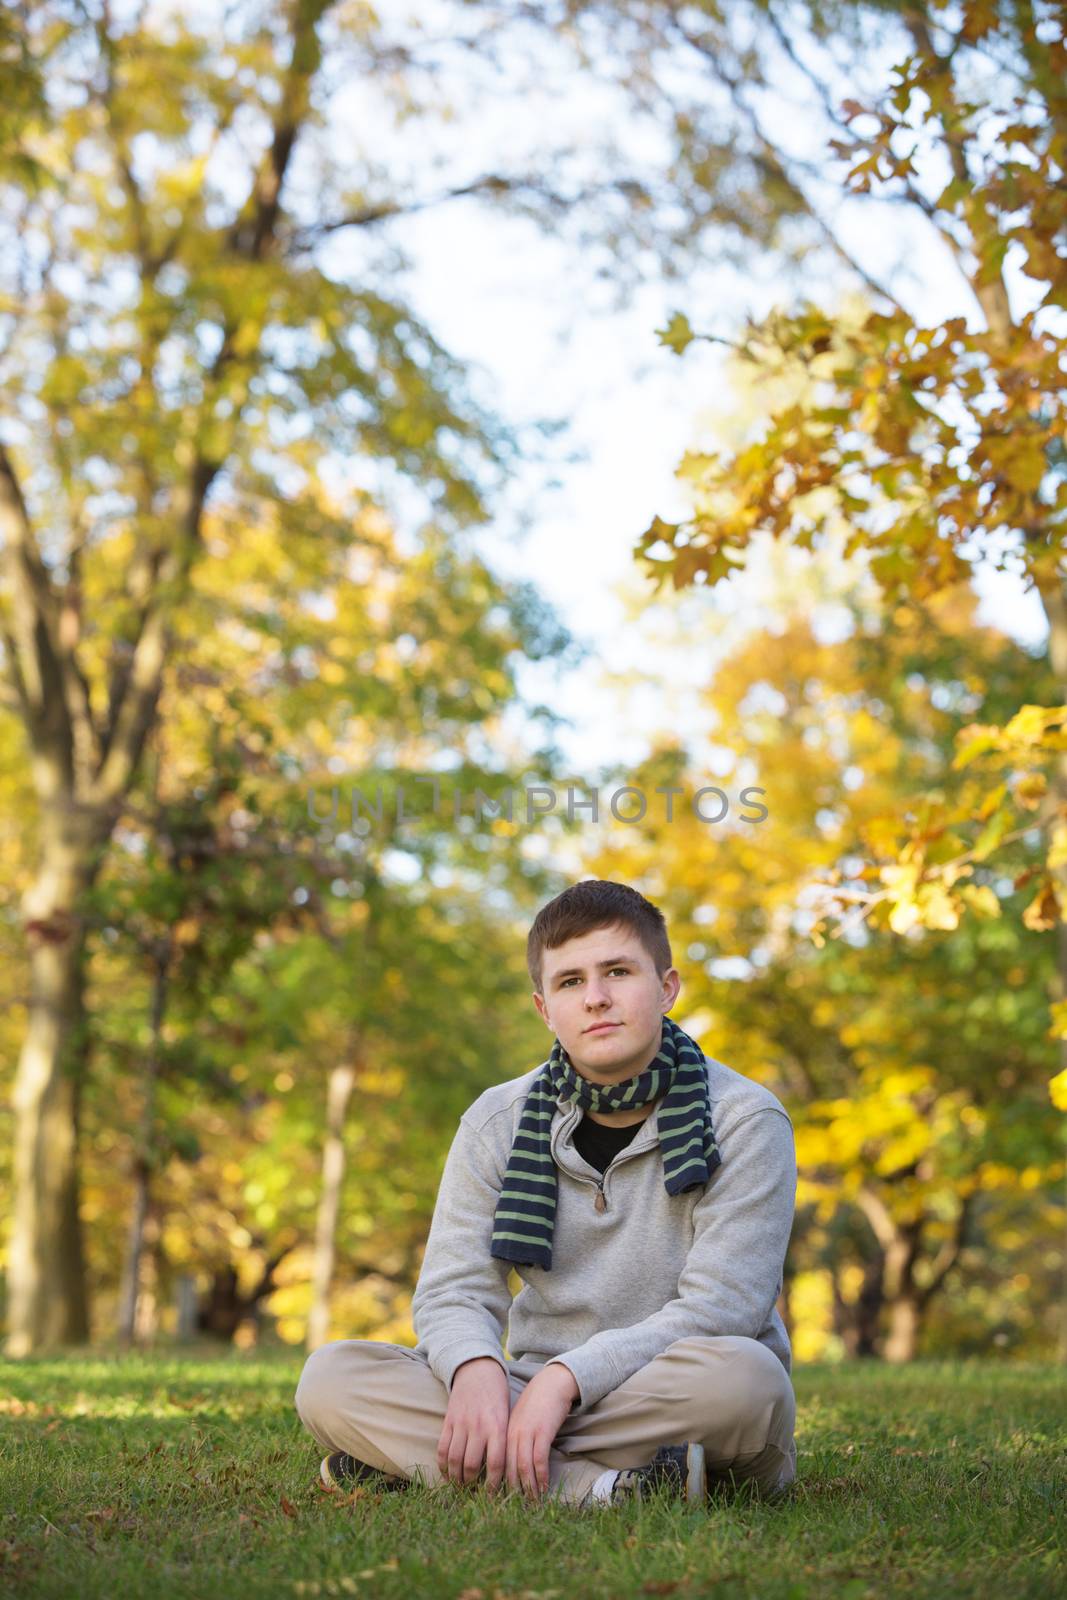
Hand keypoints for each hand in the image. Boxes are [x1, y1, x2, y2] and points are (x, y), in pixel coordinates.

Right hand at [437, 1356, 510, 1491]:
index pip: (495, 1464)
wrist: (478, 1370)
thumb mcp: (507, 1416)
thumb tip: (505, 1472)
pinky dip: (443, 1466)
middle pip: (471, 1466)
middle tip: (473, 1494)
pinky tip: (447, 1474)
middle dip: (471, 1485)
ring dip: (456, 1478)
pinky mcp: (448, 1421)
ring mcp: (461, 1423)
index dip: (493, 1485)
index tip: (492, 1497)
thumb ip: (503, 1441)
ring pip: (454, 1460)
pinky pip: (442, 1448)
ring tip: (460, 1487)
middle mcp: (479, 1427)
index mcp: (498, 1427)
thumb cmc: (497, 1396)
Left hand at [505, 1363, 579, 1500]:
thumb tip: (511, 1465)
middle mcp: (512, 1434)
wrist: (551, 1383)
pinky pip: (539, 1460)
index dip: (497, 1482)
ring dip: (527, 1488)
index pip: (496, 1463)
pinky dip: (541, 1476)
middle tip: (513, 1507)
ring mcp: (526, 1433)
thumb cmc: (537, 1404)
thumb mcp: (519, 1422)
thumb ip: (513, 1440)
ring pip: (522, 1467)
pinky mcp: (542, 1432)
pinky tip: (543, 1488)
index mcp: (504, 1432)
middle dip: (510, 1490)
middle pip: (507, 1468)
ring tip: (530, 1502)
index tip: (498, 1499)